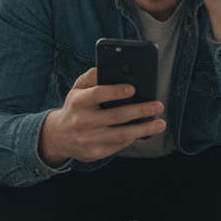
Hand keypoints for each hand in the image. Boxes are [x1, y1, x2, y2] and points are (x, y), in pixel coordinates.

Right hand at [38, 68, 166, 166]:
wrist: (60, 136)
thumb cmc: (76, 106)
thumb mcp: (77, 88)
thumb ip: (92, 76)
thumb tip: (110, 68)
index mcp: (78, 102)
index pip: (97, 94)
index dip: (115, 91)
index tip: (133, 88)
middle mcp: (82, 121)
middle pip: (116, 116)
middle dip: (140, 111)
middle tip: (158, 105)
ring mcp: (89, 139)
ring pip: (122, 134)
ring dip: (144, 129)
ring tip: (161, 123)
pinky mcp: (95, 152)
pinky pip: (119, 144)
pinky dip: (133, 137)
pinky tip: (145, 131)